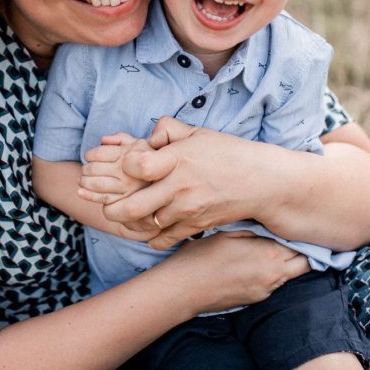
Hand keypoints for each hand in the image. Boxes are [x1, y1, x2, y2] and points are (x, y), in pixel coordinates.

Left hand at [78, 133, 151, 203]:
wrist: (173, 183)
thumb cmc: (154, 160)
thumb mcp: (142, 143)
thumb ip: (123, 138)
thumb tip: (103, 139)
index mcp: (131, 153)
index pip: (100, 153)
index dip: (90, 154)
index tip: (89, 156)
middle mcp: (129, 170)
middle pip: (95, 168)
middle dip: (86, 169)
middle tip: (85, 170)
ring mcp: (129, 187)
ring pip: (97, 184)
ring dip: (85, 182)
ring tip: (83, 180)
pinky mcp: (129, 202)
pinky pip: (104, 199)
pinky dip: (89, 196)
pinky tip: (81, 192)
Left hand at [97, 117, 263, 249]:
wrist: (261, 182)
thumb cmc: (229, 153)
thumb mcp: (198, 133)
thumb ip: (168, 130)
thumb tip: (147, 138)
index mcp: (178, 158)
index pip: (136, 165)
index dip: (126, 165)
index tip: (128, 165)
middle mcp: (180, 186)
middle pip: (133, 205)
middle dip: (112, 207)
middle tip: (108, 205)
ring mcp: (187, 209)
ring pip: (146, 224)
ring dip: (132, 222)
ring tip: (127, 215)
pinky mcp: (195, 225)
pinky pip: (164, 238)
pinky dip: (152, 237)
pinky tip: (150, 228)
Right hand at [167, 232, 309, 313]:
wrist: (184, 289)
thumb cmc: (201, 256)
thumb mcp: (228, 232)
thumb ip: (254, 230)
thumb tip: (270, 225)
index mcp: (268, 253)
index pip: (299, 244)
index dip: (297, 235)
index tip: (292, 228)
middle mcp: (273, 274)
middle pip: (303, 263)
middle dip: (300, 252)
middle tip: (290, 240)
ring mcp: (266, 290)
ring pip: (290, 275)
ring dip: (286, 263)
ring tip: (271, 251)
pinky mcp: (256, 300)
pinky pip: (274, 285)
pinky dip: (272, 274)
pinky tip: (256, 265)